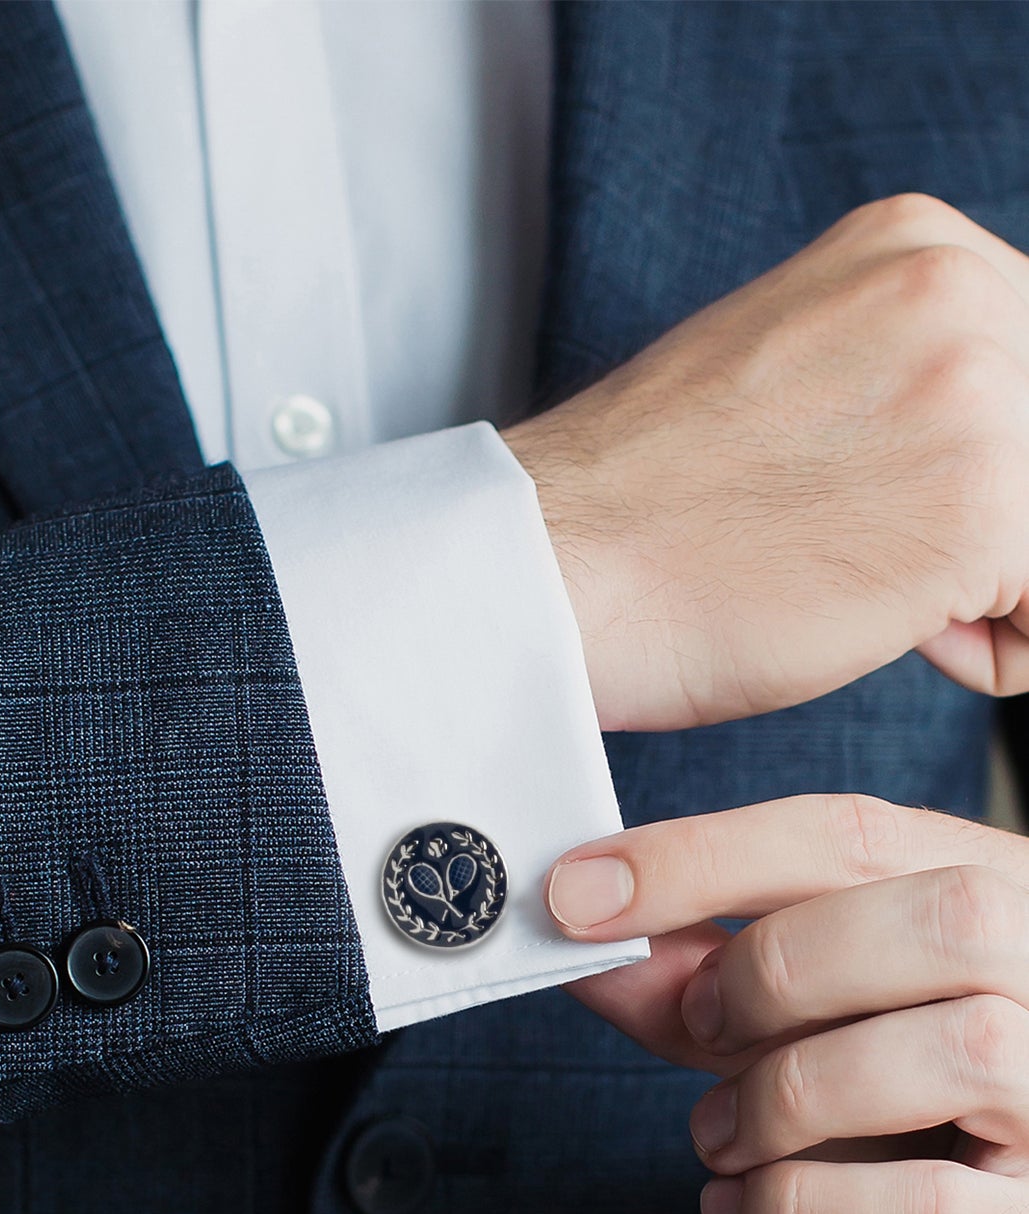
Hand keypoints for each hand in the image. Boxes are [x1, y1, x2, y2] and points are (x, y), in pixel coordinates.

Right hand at [504, 193, 1028, 731]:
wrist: (552, 565)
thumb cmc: (646, 506)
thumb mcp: (792, 372)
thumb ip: (908, 368)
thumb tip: (1001, 443)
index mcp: (912, 245)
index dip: (986, 459)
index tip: (895, 497)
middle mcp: (961, 290)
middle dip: (999, 522)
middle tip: (870, 543)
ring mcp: (977, 390)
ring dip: (993, 583)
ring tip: (865, 583)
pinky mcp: (983, 504)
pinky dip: (992, 646)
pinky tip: (878, 625)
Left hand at [544, 795, 1028, 1213]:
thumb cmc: (887, 1124)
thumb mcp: (789, 1029)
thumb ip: (696, 978)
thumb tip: (579, 930)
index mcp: (999, 897)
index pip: (855, 833)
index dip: (701, 855)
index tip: (578, 893)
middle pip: (942, 917)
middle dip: (777, 968)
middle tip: (701, 1027)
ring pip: (958, 1051)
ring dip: (785, 1093)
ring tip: (719, 1137)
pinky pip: (929, 1210)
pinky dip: (797, 1208)